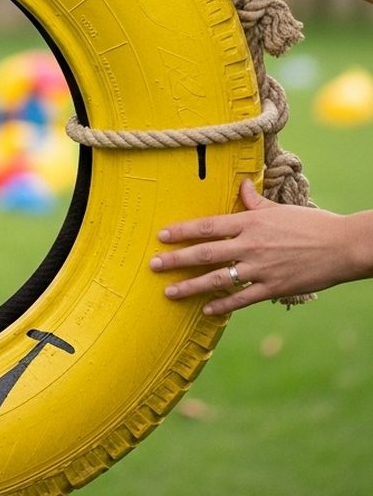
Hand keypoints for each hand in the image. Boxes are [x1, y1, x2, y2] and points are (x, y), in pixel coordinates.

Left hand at [149, 180, 372, 314]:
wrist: (341, 246)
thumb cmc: (310, 224)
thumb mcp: (279, 208)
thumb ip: (255, 201)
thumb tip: (242, 185)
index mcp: (250, 222)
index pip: (208, 226)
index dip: (183, 231)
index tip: (162, 236)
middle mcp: (251, 245)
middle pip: (206, 253)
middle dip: (176, 260)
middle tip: (153, 265)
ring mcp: (261, 268)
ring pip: (218, 279)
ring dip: (191, 286)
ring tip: (169, 292)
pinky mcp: (273, 287)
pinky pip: (242, 299)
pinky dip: (223, 306)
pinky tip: (207, 310)